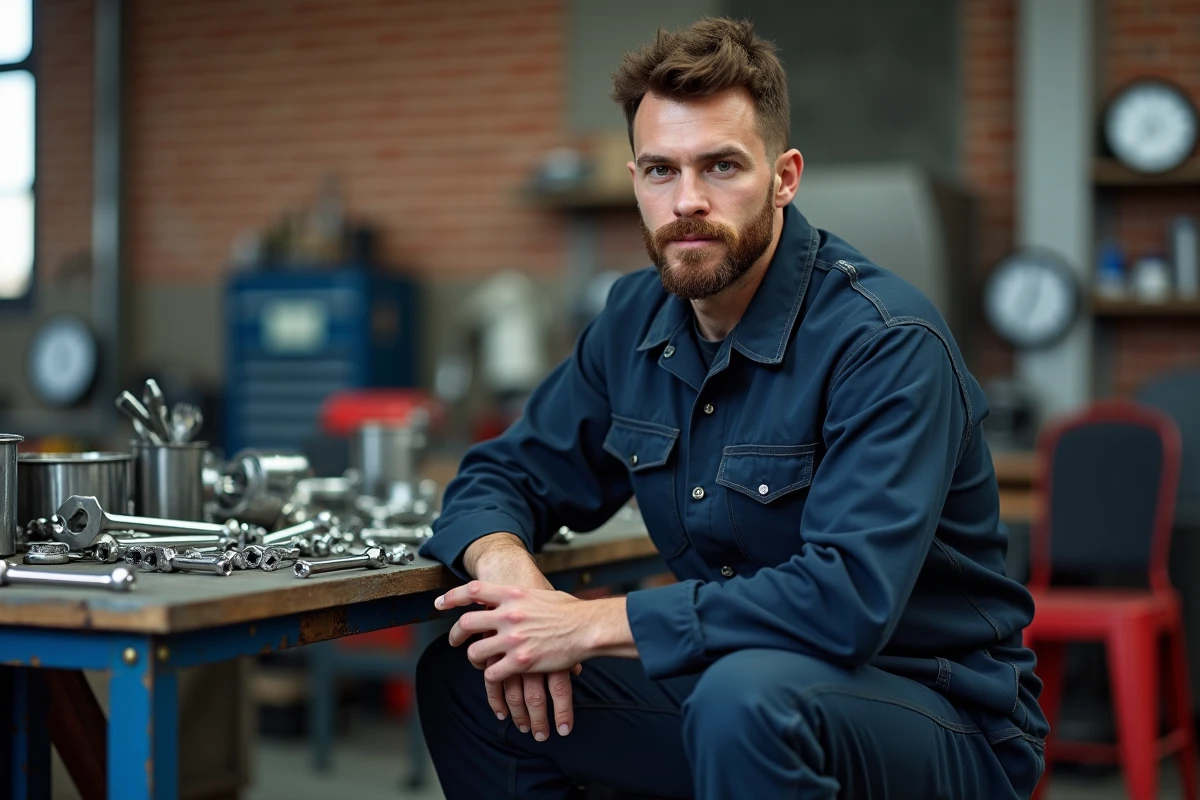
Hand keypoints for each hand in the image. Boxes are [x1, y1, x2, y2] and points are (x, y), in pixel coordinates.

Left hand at [459, 534, 582, 739]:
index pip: (473, 591)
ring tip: (478, 661)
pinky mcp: (520, 661)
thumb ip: (523, 596)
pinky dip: (491, 676)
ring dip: (474, 659)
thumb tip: (516, 596)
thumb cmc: (570, 610)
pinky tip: (496, 675)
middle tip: (453, 640)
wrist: (587, 627)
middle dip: (455, 634)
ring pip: (475, 652)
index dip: (452, 597)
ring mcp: (512, 638)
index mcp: (512, 594)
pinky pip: (493, 673)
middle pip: (467, 623)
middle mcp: (508, 614)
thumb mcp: (541, 593)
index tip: (439, 603)